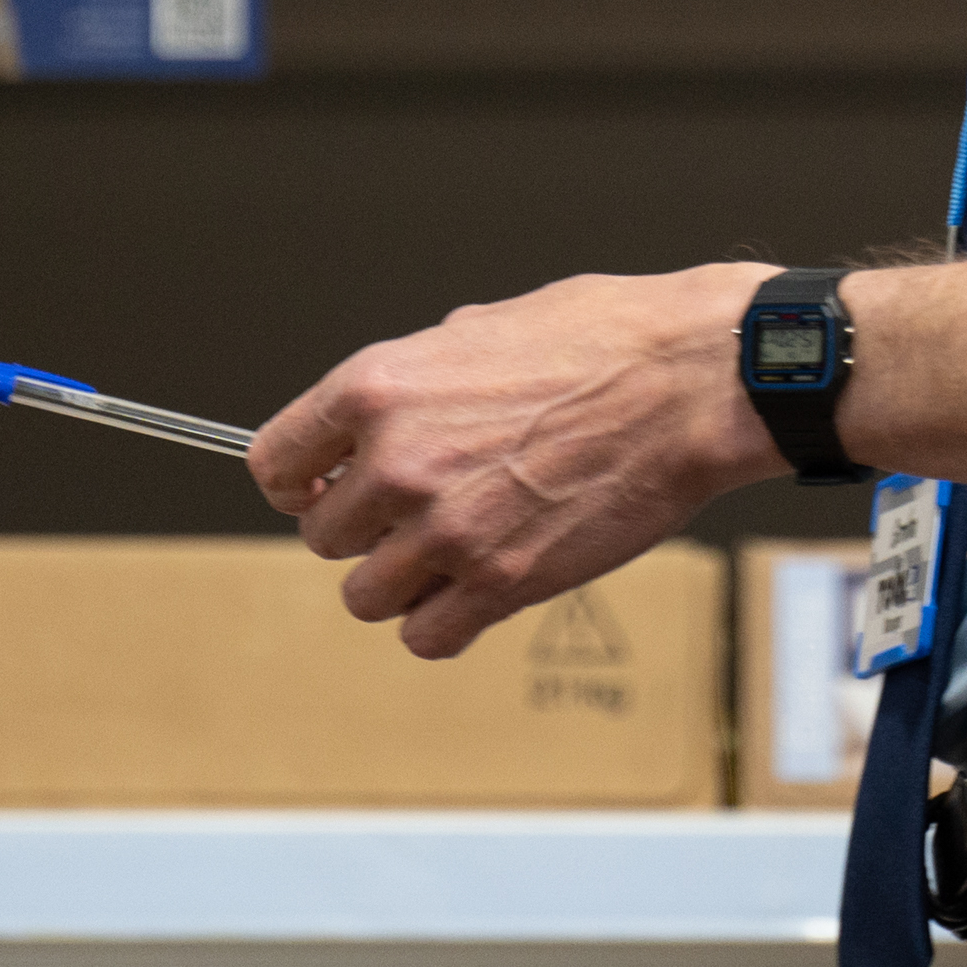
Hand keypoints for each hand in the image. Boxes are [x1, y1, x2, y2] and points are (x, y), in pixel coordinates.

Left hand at [249, 265, 782, 658]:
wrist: (691, 381)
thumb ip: (416, 382)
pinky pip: (426, 637)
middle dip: (365, 529)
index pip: (275, 463)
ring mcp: (446, 530)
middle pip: (324, 536)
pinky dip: (444, 624)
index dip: (297, 483)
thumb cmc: (605, 340)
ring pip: (366, 596)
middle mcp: (397, 462)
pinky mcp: (501, 584)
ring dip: (400, 582)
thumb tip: (384, 419)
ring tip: (448, 553)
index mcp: (378, 387)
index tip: (319, 490)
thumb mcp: (480, 328)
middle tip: (415, 513)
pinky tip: (474, 591)